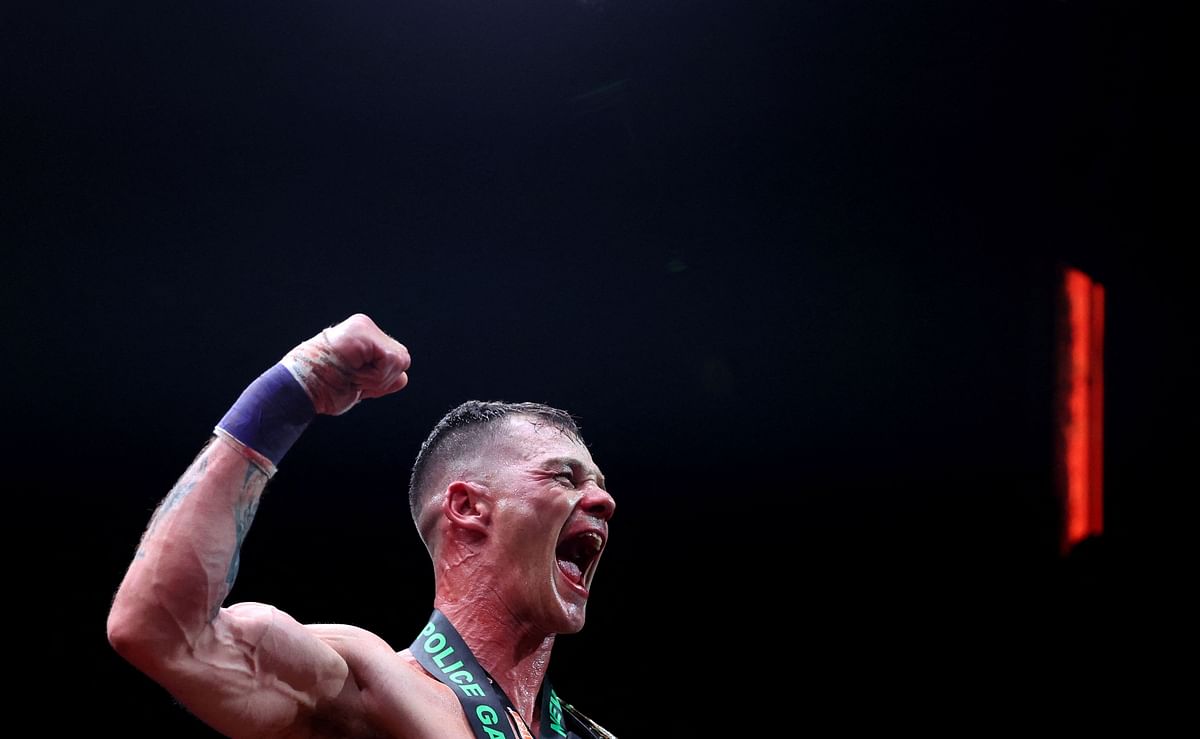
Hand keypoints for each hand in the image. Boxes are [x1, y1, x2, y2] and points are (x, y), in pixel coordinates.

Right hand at [282, 314, 410, 415]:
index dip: (381, 380)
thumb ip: (382, 379)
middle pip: (402, 358)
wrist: (299, 389)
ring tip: (351, 376)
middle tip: (354, 380)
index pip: (393, 360)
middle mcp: (365, 328)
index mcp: (363, 338)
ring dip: (378, 379)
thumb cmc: (322, 389)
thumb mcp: (359, 385)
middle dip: (383, 378)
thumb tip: (403, 378)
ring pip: (399, 360)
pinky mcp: (363, 332)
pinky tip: (353, 373)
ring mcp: (364, 327)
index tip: (356, 384)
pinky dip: (376, 375)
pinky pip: (390, 360)